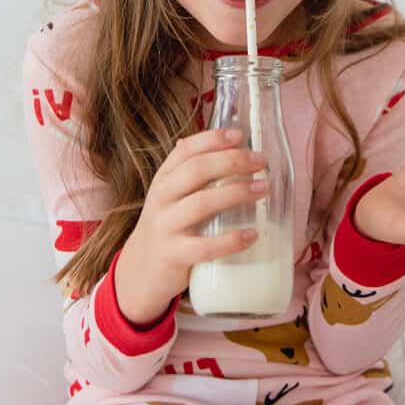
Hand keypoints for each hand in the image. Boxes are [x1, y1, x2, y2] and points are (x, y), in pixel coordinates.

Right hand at [115, 128, 266, 322]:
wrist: (141, 269)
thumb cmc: (170, 225)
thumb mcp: (175, 194)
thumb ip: (197, 174)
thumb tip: (237, 147)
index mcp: (164, 177)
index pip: (186, 149)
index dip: (212, 139)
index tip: (239, 135)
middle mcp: (162, 196)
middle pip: (197, 170)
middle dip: (232, 161)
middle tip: (260, 161)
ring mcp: (165, 225)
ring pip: (202, 203)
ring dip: (236, 193)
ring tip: (263, 189)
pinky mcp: (173, 254)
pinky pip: (204, 246)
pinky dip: (231, 240)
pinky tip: (252, 234)